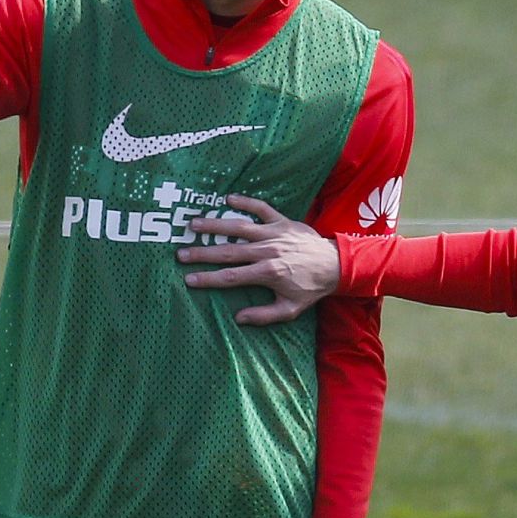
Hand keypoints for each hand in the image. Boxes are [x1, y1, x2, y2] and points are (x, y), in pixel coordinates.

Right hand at [178, 194, 342, 325]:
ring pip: (239, 227)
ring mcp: (275, 233)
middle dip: (202, 253)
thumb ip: (264, 315)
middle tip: (180, 253)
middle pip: (229, 251)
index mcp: (268, 272)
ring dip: (215, 224)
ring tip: (193, 224)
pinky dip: (245, 202)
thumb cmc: (311, 288)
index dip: (209, 279)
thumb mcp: (290, 308)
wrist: (336, 265)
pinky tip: (227, 199)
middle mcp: (268, 251)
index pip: (232, 276)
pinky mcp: (283, 221)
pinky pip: (261, 208)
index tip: (189, 279)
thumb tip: (239, 318)